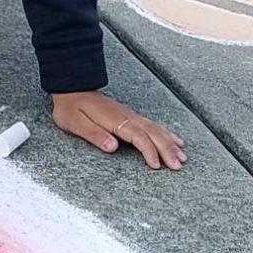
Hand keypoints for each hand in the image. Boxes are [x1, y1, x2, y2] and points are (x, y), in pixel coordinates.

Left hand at [52, 91, 186, 170]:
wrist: (71, 87)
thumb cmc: (70, 107)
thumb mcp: (75, 122)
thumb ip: (94, 134)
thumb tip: (112, 147)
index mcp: (113, 119)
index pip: (137, 136)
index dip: (148, 150)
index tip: (156, 165)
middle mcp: (126, 116)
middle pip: (152, 133)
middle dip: (167, 149)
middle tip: (178, 165)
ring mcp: (130, 115)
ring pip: (155, 129)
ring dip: (170, 143)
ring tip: (182, 157)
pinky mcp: (130, 116)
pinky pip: (153, 125)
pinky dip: (166, 133)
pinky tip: (176, 140)